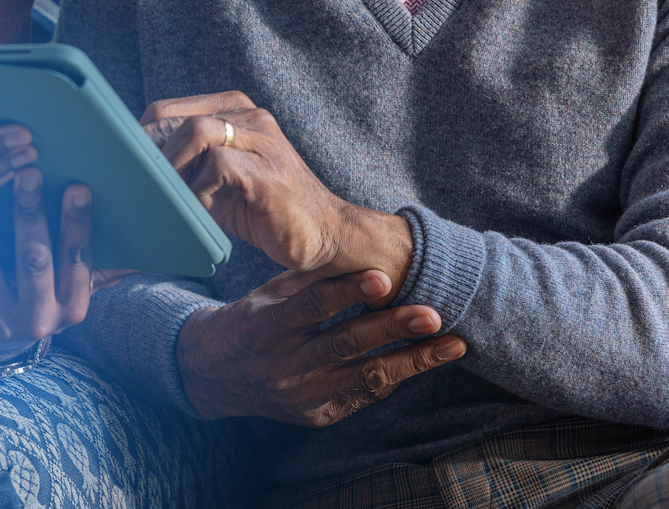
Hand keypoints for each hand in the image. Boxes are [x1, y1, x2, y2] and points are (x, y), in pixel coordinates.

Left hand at [0, 168, 123, 364]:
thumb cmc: (37, 299)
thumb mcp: (69, 291)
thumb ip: (96, 263)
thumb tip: (140, 222)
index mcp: (72, 306)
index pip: (79, 260)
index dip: (78, 223)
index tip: (78, 185)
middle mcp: (37, 319)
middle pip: (34, 260)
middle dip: (30, 213)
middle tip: (26, 170)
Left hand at [143, 92, 411, 280]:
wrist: (325, 236)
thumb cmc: (265, 211)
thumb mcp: (217, 183)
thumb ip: (186, 169)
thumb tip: (132, 178)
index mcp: (232, 110)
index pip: (166, 110)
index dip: (136, 139)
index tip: (120, 170)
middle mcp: (248, 115)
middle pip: (173, 117)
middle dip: (146, 153)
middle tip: (134, 188)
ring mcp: (262, 139)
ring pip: (197, 131)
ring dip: (171, 167)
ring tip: (164, 198)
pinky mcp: (269, 170)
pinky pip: (219, 164)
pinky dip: (199, 187)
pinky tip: (198, 209)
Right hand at [176, 268, 463, 423]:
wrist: (215, 375)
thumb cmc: (250, 322)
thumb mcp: (267, 295)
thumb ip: (309, 281)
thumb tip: (358, 253)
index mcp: (269, 327)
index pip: (314, 306)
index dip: (349, 291)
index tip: (384, 278)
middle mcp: (287, 366)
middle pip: (348, 344)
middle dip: (395, 328)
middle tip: (434, 314)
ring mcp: (305, 396)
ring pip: (367, 377)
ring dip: (415, 360)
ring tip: (453, 345)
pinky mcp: (319, 415)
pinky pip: (364, 395)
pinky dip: (395, 376)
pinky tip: (425, 361)